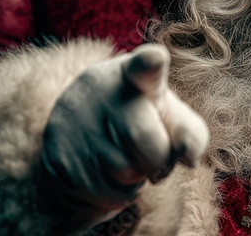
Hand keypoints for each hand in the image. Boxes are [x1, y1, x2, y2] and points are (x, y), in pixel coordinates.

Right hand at [37, 44, 209, 231]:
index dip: (151, 63)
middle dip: (159, 158)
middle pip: (146, 140)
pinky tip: (108, 173)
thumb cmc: (140, 121)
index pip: (144, 65)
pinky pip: (108, 193)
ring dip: (138, 176)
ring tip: (125, 157)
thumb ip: (190, 132)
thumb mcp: (168, 117)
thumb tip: (188, 158)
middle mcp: (101, 92)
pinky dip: (120, 193)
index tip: (154, 58)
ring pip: (126, 171)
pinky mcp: (59, 159)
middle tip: (154, 155)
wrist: (79, 137)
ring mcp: (75, 125)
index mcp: (133, 74)